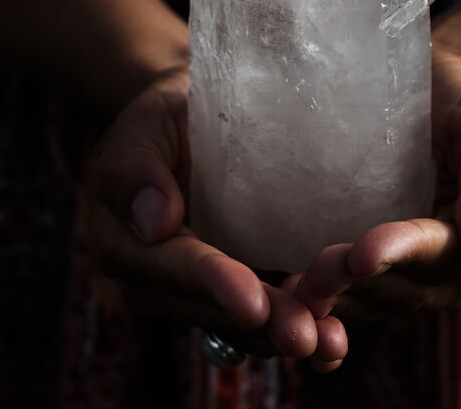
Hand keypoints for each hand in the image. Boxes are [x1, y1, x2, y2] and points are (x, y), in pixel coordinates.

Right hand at [88, 67, 348, 370]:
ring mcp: (204, 292)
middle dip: (261, 325)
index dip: (214, 285)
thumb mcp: (142, 126)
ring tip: (331, 344)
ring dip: (286, 336)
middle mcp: (160, 282)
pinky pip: (269, 317)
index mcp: (124, 246)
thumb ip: (134, 170)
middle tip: (306, 336)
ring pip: (244, 326)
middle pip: (213, 309)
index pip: (173, 269)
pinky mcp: (244, 287)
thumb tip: (154, 222)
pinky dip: (305, 326)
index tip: (252, 302)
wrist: (198, 120)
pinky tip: (336, 340)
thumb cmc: (165, 117)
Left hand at [290, 45, 460, 321]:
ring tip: (291, 291)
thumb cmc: (457, 101)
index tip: (362, 254)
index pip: (445, 254)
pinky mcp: (378, 279)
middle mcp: (459, 274)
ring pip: (377, 303)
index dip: (402, 255)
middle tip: (310, 272)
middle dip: (358, 283)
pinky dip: (325, 307)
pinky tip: (289, 302)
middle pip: (407, 287)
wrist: (424, 94)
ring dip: (336, 301)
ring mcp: (418, 283)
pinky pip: (356, 303)